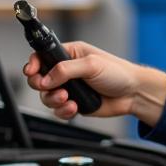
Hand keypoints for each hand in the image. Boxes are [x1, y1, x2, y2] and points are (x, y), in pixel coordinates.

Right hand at [23, 41, 165, 122]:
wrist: (133, 94)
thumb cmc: (118, 73)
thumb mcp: (91, 65)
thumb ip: (66, 69)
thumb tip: (47, 77)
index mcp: (70, 54)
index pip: (42, 56)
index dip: (33, 64)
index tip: (32, 72)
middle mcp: (67, 70)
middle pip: (40, 79)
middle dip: (42, 86)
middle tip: (49, 88)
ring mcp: (70, 88)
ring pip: (47, 97)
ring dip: (54, 100)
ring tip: (68, 99)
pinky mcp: (74, 103)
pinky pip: (58, 110)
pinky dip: (63, 111)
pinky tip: (74, 108)